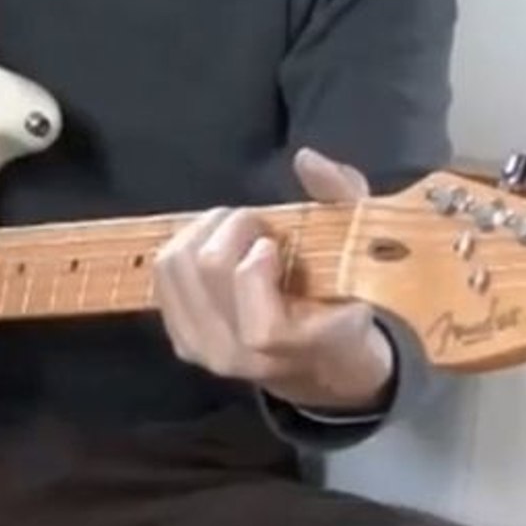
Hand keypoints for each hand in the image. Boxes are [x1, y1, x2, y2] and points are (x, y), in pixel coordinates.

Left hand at [152, 147, 393, 411]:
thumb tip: (307, 160)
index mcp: (302, 346)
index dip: (258, 271)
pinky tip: (212, 245)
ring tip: (234, 231)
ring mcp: (207, 353)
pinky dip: (185, 247)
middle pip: (210, 273)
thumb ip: (343, 200)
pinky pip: (162, 277)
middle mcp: (245, 358)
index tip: (273, 244)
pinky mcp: (183, 342)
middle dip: (232, 228)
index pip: (263, 328)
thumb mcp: (364, 250)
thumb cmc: (346, 302)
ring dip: (204, 232)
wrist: (321, 365)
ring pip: (176, 269)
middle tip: (256, 223)